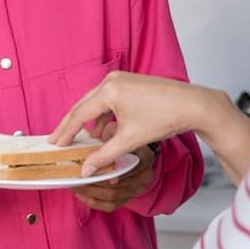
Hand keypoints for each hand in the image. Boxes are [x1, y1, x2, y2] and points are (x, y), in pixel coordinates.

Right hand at [50, 72, 211, 174]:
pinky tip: (103, 131)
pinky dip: (103, 115)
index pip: (79, 114)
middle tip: (58, 140)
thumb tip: (86, 169)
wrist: (194, 105)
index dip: (65, 132)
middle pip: (83, 106)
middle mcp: (111, 81)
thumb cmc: (165, 118)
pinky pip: (108, 100)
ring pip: (95, 103)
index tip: (55, 144)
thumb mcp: (130, 140)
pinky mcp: (129, 83)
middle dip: (71, 125)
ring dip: (88, 121)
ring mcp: (121, 79)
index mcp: (108, 92)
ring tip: (82, 139)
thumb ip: (104, 155)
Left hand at [74, 143, 154, 211]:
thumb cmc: (123, 142)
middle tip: (75, 178)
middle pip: (117, 184)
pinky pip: (111, 205)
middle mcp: (145, 176)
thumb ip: (108, 140)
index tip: (89, 169)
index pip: (126, 166)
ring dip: (90, 192)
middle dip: (93, 182)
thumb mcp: (119, 135)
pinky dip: (93, 202)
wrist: (134, 154)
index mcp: (145, 158)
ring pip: (112, 196)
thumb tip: (87, 147)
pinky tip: (80, 195)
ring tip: (74, 186)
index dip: (108, 169)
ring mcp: (138, 190)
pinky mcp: (129, 199)